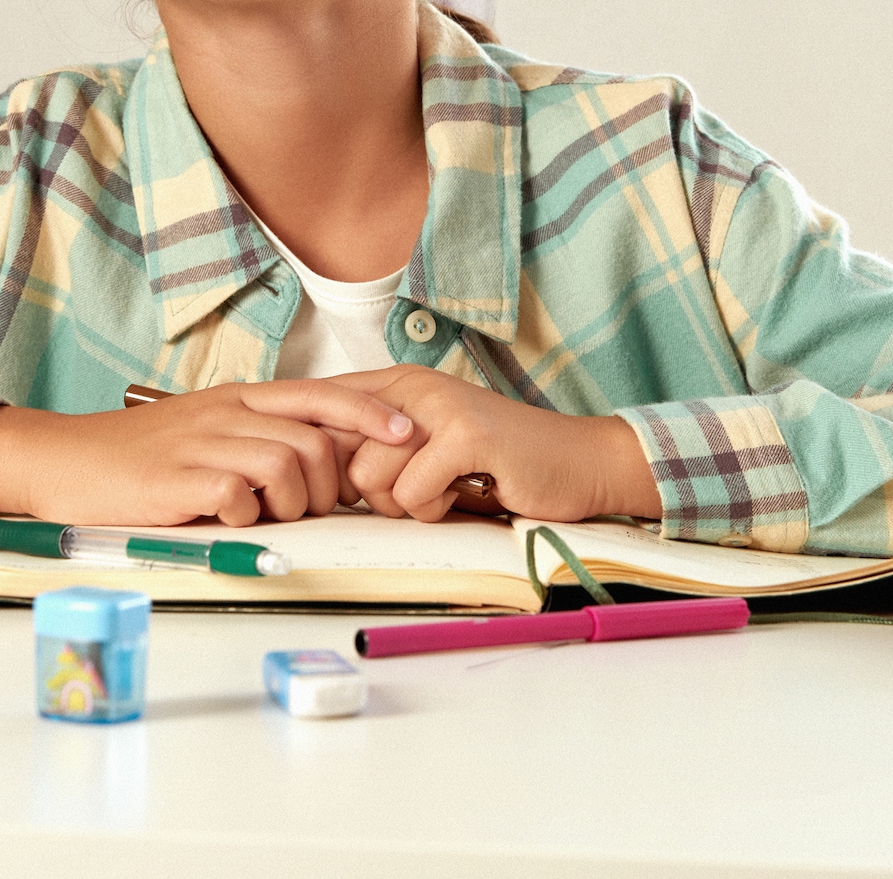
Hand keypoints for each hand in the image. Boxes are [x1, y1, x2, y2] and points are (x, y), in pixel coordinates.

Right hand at [0, 382, 415, 527]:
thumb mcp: (205, 431)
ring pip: (288, 465)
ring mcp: (204, 443)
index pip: (323, 396)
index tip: (407, 434)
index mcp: (240, 399)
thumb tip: (319, 467)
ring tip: (260, 515)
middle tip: (304, 508)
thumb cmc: (138, 456)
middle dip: (329, 484)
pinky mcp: (179, 479)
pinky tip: (222, 518)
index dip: (372, 414)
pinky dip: (243, 516)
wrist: (63, 460)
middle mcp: (228, 413)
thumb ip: (258, 439)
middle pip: (317, 441)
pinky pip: (239, 496)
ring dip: (290, 502)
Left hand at [325, 367, 662, 523]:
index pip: (320, 407)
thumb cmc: (499, 464)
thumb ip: (375, 448)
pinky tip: (463, 494)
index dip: (318, 455)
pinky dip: (433, 510)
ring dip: (402, 505)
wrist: (577, 463)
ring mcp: (441, 405)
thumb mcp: (427, 447)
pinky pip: (411, 493)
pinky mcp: (467, 434)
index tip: (340, 483)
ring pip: (369, 476)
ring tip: (441, 492)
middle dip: (366, 492)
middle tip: (411, 493)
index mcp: (399, 383)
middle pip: (338, 452)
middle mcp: (414, 385)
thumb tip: (315, 471)